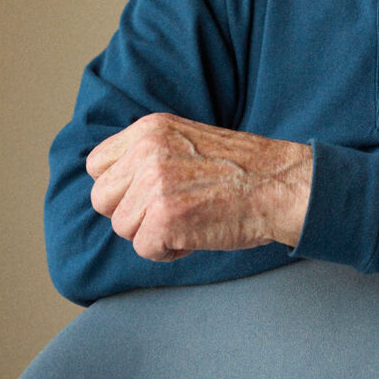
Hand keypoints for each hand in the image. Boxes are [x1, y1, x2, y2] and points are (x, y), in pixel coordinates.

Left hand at [86, 113, 311, 261]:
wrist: (280, 185)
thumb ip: (147, 154)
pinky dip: (169, 250)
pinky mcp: (165, 218)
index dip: (119, 186)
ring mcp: (155, 184)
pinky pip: (145, 249)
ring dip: (152, 232)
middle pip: (102, 199)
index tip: (146, 193)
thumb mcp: (185, 140)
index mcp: (150, 128)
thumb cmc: (239, 170)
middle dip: (131, 212)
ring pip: (122, 228)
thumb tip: (112, 186)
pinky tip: (197, 231)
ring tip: (189, 216)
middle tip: (170, 208)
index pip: (97, 165)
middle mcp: (147, 151)